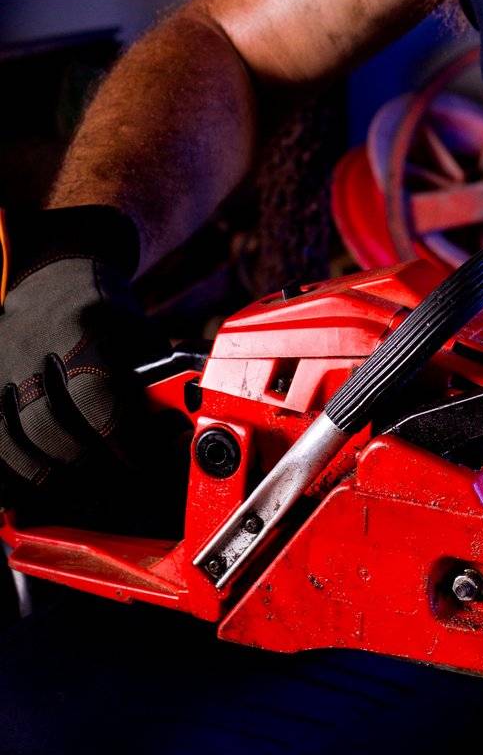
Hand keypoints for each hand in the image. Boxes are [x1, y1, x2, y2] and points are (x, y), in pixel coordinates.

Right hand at [0, 204, 164, 517]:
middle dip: (86, 466)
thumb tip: (180, 436)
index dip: (121, 437)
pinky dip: (12, 474)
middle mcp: (31, 343)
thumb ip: (154, 381)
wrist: (55, 273)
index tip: (144, 461)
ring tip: (82, 495)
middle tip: (117, 486)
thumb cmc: (106, 312)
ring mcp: (0, 364)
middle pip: (48, 425)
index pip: (95, 393)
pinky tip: (38, 490)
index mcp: (80, 324)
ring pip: (10, 441)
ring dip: (48, 478)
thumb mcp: (137, 332)